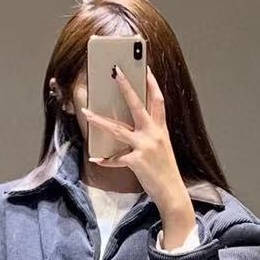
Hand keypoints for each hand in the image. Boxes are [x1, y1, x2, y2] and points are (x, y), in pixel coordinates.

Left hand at [81, 67, 189, 219]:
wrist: (172, 192)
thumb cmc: (164, 169)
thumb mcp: (161, 147)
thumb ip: (149, 134)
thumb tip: (129, 126)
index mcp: (161, 129)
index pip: (158, 100)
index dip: (152, 83)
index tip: (145, 68)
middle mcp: (154, 134)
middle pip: (137, 106)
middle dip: (126, 87)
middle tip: (116, 72)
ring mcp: (145, 147)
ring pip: (118, 129)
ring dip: (100, 121)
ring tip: (86, 112)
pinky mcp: (137, 161)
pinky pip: (116, 159)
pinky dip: (106, 160)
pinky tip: (95, 159)